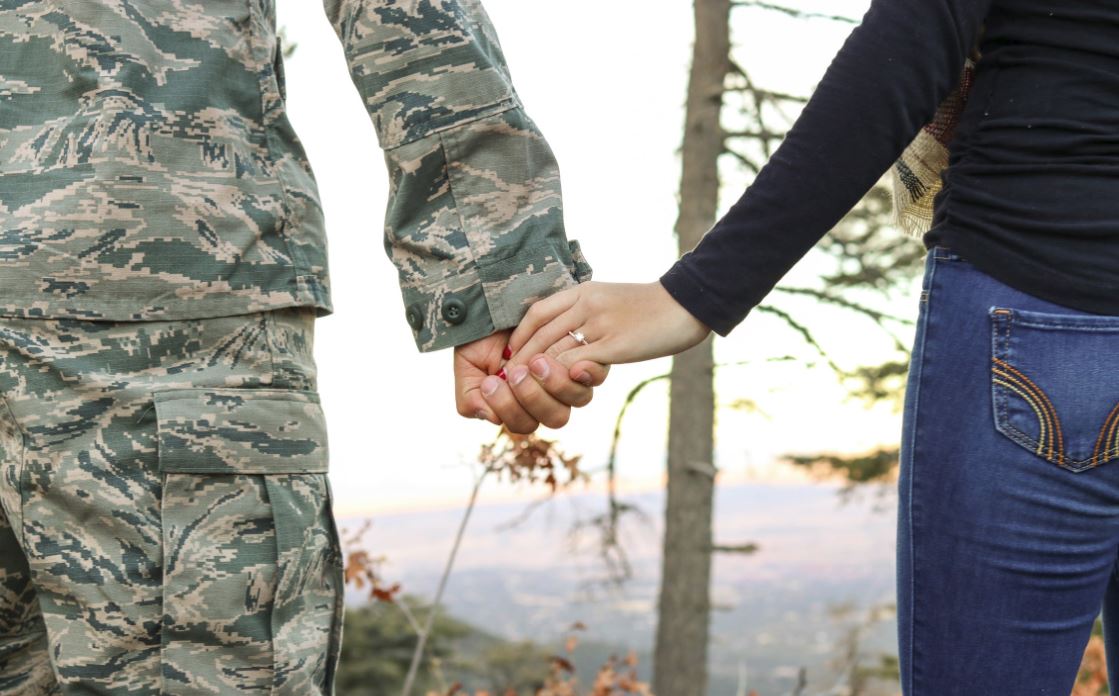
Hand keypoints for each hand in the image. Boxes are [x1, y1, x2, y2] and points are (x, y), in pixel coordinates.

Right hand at [453, 329, 608, 433]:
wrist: (500, 301)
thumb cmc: (481, 338)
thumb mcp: (468, 367)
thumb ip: (470, 398)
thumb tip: (490, 418)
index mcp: (522, 405)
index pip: (523, 423)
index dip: (510, 408)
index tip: (492, 381)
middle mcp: (550, 397)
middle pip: (555, 417)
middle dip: (533, 397)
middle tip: (516, 371)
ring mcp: (571, 378)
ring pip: (578, 399)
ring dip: (556, 384)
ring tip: (537, 361)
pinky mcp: (587, 356)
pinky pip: (594, 375)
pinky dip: (585, 372)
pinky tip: (573, 363)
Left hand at [508, 281, 710, 368]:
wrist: (686, 304)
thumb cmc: (650, 307)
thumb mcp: (612, 298)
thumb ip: (588, 312)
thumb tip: (570, 332)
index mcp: (584, 291)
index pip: (538, 312)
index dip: (520, 335)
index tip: (511, 354)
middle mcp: (586, 304)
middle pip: (540, 333)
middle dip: (520, 358)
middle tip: (507, 378)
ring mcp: (600, 324)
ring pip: (553, 350)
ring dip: (534, 371)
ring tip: (522, 387)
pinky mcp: (614, 345)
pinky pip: (577, 362)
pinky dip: (559, 376)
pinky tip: (551, 387)